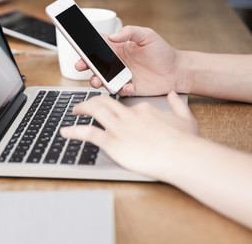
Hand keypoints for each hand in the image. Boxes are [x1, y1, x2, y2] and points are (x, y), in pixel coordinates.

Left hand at [60, 92, 199, 179]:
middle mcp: (129, 116)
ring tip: (73, 111)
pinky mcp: (113, 143)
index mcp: (144, 110)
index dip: (117, 105)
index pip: (126, 104)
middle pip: (105, 101)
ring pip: (95, 111)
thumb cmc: (185, 142)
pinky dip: (74, 131)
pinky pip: (88, 133)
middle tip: (83, 104)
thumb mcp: (186, 118)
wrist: (181, 155)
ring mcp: (120, 128)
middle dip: (92, 100)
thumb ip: (178, 105)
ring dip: (81, 108)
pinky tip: (65, 132)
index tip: (113, 110)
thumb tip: (173, 95)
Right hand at [76, 26, 182, 96]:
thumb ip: (130, 32)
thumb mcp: (148, 36)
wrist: (177, 72)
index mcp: (118, 47)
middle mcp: (116, 62)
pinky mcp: (127, 88)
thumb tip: (113, 36)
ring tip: (98, 81)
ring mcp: (120, 76)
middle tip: (81, 66)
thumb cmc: (163, 52)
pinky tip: (131, 85)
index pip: (97, 44)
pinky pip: (118, 90)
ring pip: (102, 79)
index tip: (79, 47)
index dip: (86, 45)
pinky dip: (121, 88)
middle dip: (84, 65)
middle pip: (94, 63)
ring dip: (97, 80)